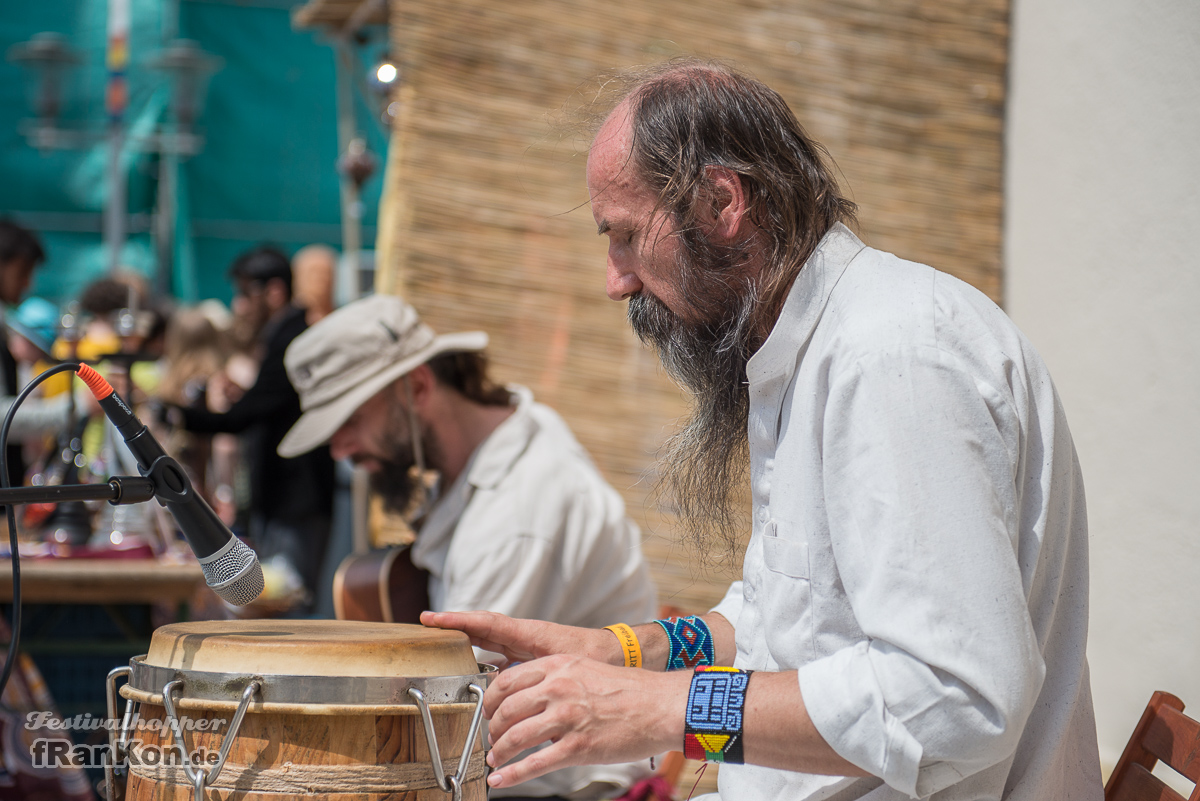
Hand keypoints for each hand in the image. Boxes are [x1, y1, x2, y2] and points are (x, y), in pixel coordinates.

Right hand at [420, 610, 620, 665]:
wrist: (619, 655)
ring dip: (466, 641)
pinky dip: (484, 657)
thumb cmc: (597, 658)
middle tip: (424, 629)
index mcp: (529, 634)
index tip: (430, 619)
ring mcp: (526, 645)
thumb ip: (539, 676)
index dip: (457, 621)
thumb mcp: (566, 667)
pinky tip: (473, 670)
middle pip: (481, 628)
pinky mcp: (532, 656)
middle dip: (453, 627)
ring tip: (440, 647)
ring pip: (489, 640)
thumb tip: (511, 692)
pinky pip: (500, 653)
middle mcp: (524, 636)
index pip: (486, 623)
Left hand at [481, 654, 688, 788]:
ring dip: (498, 751)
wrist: (662, 706)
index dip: (491, 700)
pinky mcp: (577, 747)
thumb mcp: (587, 668)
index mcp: (558, 665)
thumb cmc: (630, 690)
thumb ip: (557, 677)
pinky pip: (534, 764)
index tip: (487, 711)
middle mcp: (558, 688)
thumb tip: (530, 695)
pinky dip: (511, 775)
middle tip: (491, 738)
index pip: (507, 680)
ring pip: (514, 737)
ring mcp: (566, 718)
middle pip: (506, 709)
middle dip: (492, 728)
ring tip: (495, 759)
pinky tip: (501, 780)